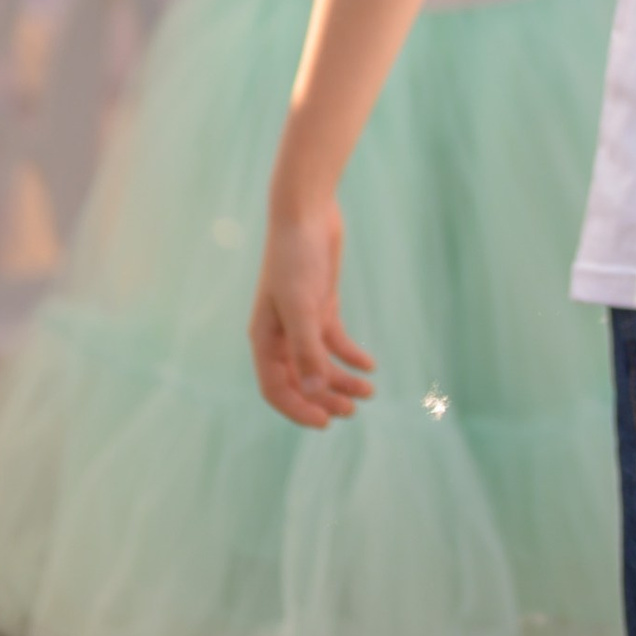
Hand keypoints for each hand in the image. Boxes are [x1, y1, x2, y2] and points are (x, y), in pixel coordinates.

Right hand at [251, 201, 374, 428]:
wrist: (306, 213)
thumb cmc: (296, 257)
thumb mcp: (302, 305)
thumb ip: (307, 349)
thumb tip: (312, 392)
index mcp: (265, 339)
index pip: (275, 388)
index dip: (298, 409)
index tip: (326, 422)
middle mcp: (281, 335)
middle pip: (300, 381)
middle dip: (325, 398)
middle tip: (353, 411)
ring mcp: (301, 321)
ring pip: (320, 364)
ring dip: (342, 380)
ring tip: (368, 393)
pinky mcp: (320, 306)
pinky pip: (334, 342)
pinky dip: (351, 356)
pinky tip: (370, 366)